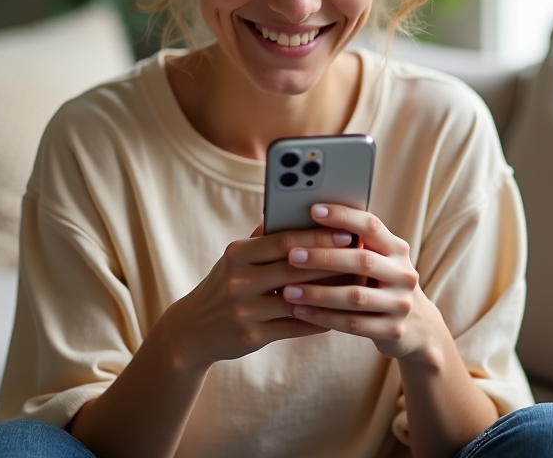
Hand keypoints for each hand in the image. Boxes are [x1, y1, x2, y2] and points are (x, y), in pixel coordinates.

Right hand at [160, 226, 352, 370]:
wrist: (191, 331)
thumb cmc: (224, 286)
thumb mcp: (235, 260)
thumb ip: (264, 240)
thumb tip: (302, 215)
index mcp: (237, 254)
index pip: (283, 240)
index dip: (317, 235)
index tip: (347, 231)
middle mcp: (238, 280)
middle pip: (294, 268)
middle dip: (331, 261)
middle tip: (361, 255)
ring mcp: (244, 311)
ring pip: (298, 299)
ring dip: (330, 292)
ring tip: (356, 284)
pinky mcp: (251, 337)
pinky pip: (295, 326)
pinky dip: (319, 319)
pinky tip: (339, 313)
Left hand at [278, 204, 439, 359]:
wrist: (417, 328)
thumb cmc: (380, 284)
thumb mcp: (377, 261)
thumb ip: (352, 245)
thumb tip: (304, 224)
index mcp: (397, 249)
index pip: (371, 225)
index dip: (343, 216)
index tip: (313, 210)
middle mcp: (404, 274)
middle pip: (361, 260)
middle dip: (323, 257)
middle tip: (291, 255)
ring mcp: (400, 304)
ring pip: (355, 296)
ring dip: (318, 293)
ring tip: (288, 290)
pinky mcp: (393, 331)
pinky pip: (352, 324)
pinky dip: (323, 317)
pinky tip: (299, 312)